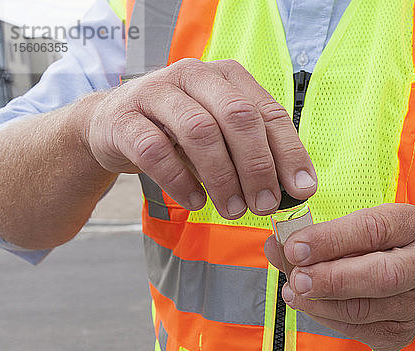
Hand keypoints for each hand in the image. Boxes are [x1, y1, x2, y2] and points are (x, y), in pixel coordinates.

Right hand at [85, 59, 316, 217]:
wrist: (113, 124)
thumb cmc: (177, 132)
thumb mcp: (221, 135)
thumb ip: (254, 153)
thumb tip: (295, 189)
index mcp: (227, 76)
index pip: (268, 112)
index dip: (289, 153)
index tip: (301, 190)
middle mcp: (195, 75)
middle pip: (237, 117)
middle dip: (257, 167)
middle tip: (265, 205)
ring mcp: (156, 92)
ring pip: (200, 131)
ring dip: (222, 178)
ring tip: (233, 210)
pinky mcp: (124, 119)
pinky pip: (155, 151)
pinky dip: (180, 181)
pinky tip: (195, 201)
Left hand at [264, 204, 414, 350]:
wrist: (409, 280)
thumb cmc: (372, 247)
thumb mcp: (350, 229)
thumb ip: (314, 236)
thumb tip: (275, 246)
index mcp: (412, 225)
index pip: (373, 229)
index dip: (331, 239)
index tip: (295, 247)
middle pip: (381, 276)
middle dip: (332, 279)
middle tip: (297, 278)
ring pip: (364, 309)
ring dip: (321, 302)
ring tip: (293, 292)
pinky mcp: (403, 332)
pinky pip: (358, 330)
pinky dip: (327, 318)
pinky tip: (309, 305)